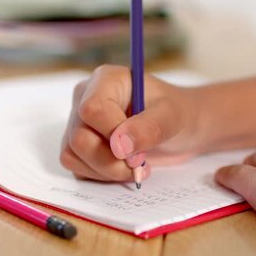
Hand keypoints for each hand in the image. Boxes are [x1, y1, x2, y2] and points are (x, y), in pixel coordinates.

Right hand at [60, 65, 203, 181]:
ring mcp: (80, 122)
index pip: (92, 109)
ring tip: (135, 168)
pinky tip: (123, 169)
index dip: (112, 135)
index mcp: (107, 80)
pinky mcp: (79, 145)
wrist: (181, 129)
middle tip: (140, 164)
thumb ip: (149, 127)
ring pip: (73, 155)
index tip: (138, 152)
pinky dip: (101, 176)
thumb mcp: (172, 116)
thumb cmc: (177, 114)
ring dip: (107, 171)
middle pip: (79, 137)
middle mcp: (86, 97)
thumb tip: (120, 145)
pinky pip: (77, 167)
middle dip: (111, 160)